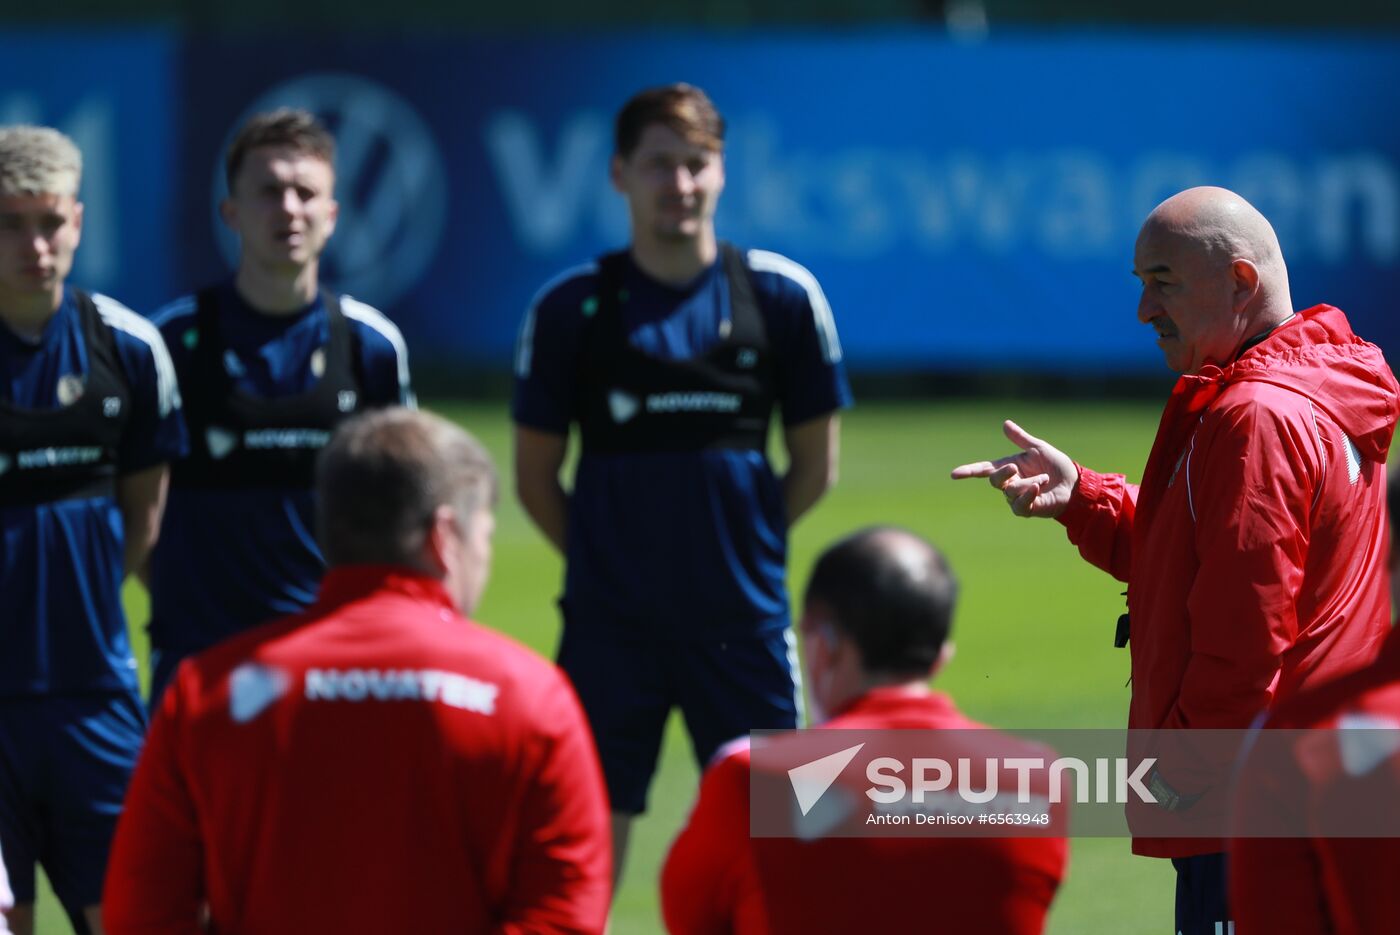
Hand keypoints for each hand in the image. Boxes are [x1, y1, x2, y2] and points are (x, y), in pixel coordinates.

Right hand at [950, 420, 1078, 518]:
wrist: (1074, 484)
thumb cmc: (1056, 465)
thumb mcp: (1038, 448)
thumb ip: (1020, 438)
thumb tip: (1005, 423)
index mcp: (1009, 467)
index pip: (984, 469)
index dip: (969, 471)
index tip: (954, 474)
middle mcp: (1010, 483)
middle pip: (995, 480)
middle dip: (1002, 474)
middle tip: (1014, 467)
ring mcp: (1016, 497)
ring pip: (1011, 491)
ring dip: (1029, 483)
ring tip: (1044, 478)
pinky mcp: (1027, 509)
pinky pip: (1019, 505)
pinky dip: (1027, 495)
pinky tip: (1038, 487)